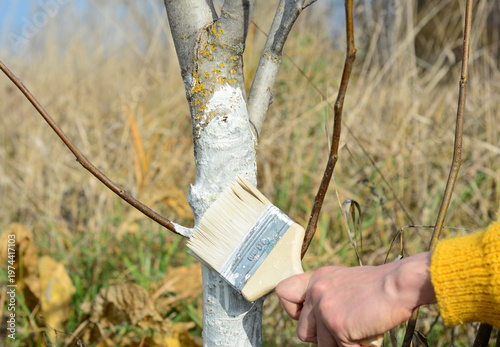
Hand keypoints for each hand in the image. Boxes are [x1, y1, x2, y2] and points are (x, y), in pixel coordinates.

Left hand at [276, 252, 435, 345]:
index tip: (308, 316)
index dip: (293, 310)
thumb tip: (316, 321)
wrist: (399, 284)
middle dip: (323, 337)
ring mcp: (325, 308)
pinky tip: (369, 334)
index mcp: (317, 278)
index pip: (283, 292)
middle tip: (345, 329)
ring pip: (322, 346)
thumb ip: (327, 295)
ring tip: (361, 330)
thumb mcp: (344, 282)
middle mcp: (316, 291)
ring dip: (342, 344)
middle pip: (303, 332)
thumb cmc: (380, 287)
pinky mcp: (337, 325)